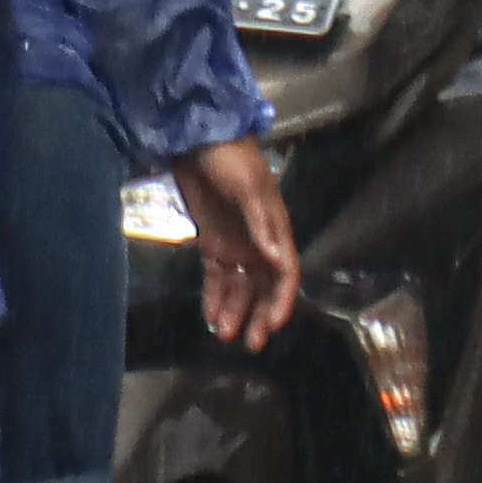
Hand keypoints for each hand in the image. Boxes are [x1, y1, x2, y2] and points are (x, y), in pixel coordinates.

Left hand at [176, 137, 298, 350]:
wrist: (197, 139)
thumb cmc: (230, 159)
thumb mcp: (248, 188)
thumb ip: (262, 224)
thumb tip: (277, 259)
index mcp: (274, 229)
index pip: (284, 272)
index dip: (281, 300)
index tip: (272, 324)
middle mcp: (258, 241)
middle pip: (264, 286)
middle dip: (259, 314)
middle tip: (250, 342)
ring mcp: (235, 243)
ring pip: (240, 286)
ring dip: (235, 310)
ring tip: (223, 335)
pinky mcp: (212, 242)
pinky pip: (217, 276)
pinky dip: (214, 297)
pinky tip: (209, 316)